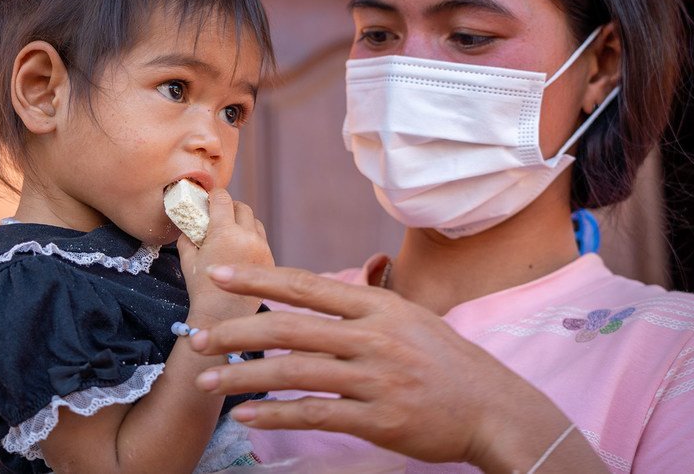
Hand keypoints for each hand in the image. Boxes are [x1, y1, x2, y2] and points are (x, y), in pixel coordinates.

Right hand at [176, 189, 271, 322]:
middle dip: (230, 206)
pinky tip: (240, 249)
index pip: (223, 199)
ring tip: (231, 232)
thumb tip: (190, 222)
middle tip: (219, 213)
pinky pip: (262, 240)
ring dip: (243, 221)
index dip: (214, 195)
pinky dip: (251, 238)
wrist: (222, 317)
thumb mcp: (187, 258)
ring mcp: (262, 248)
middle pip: (242, 207)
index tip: (209, 198)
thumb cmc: (201, 287)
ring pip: (255, 222)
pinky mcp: (271, 260)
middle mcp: (248, 236)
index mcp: (225, 232)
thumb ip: (188, 235)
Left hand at [186, 264, 592, 471]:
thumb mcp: (410, 318)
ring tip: (209, 382)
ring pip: (295, 372)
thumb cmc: (448, 363)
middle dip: (237, 331)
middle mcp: (374, 337)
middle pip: (291, 327)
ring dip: (244, 377)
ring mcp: (376, 378)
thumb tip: (323, 291)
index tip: (220, 274)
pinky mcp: (378, 418)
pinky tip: (247, 417)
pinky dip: (276, 414)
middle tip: (199, 337)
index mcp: (379, 307)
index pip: (307, 286)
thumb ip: (366, 306)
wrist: (493, 408)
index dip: (260, 278)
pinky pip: (316, 413)